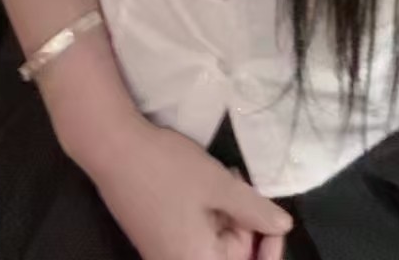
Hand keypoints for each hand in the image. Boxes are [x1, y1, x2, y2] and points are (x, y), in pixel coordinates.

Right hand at [88, 113, 292, 259]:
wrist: (114, 150)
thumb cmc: (168, 169)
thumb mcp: (220, 186)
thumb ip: (255, 211)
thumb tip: (283, 227)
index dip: (269, 250)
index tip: (277, 222)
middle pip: (230, 257)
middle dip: (244, 224)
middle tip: (240, 184)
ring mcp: (166, 255)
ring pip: (214, 245)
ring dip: (227, 216)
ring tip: (224, 179)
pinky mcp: (158, 240)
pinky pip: (196, 237)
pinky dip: (209, 215)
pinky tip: (208, 186)